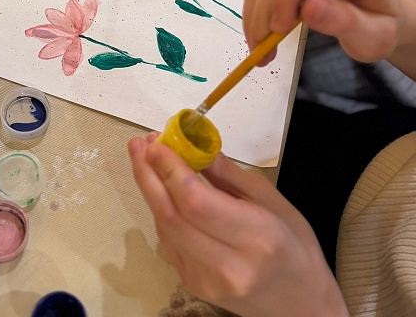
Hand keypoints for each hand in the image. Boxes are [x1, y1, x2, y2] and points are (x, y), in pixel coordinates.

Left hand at [128, 135, 348, 316]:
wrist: (301, 306)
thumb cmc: (294, 247)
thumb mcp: (272, 199)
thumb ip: (228, 174)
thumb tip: (195, 146)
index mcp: (257, 238)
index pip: (197, 201)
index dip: (170, 169)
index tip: (157, 141)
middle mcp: (229, 265)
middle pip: (173, 215)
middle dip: (150, 174)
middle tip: (140, 144)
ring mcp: (207, 281)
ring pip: (165, 228)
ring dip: (149, 190)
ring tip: (143, 158)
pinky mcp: (193, 286)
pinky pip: (169, 241)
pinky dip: (160, 211)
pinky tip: (160, 190)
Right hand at [243, 0, 400, 65]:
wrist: (373, 13)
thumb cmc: (378, 24)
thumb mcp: (373, 34)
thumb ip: (345, 20)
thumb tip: (309, 8)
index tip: (280, 30)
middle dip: (265, 15)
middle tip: (266, 53)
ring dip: (255, 18)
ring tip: (263, 50)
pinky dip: (255, 13)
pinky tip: (262, 36)